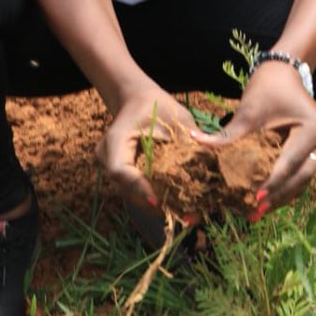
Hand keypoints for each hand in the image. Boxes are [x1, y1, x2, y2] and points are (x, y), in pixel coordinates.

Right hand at [97, 81, 197, 210]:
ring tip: (188, 215)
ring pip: (132, 194)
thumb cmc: (156, 104)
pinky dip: (156, 198)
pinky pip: (136, 191)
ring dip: (158, 205)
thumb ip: (188, 137)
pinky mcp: (121, 175)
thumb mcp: (175, 116)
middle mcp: (107, 156)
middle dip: (155, 203)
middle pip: (127, 189)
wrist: (138, 100)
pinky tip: (179, 205)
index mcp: (116, 139)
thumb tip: (208, 158)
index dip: (139, 188)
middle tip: (186, 215)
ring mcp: (111, 167)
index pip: (120, 170)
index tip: (159, 201)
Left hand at [192, 61, 315, 214]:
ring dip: (281, 195)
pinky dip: (284, 185)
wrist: (282, 73)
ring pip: (303, 179)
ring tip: (258, 211)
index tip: (254, 199)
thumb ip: (228, 134)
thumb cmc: (266, 88)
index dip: (271, 182)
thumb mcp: (249, 112)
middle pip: (300, 176)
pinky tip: (267, 198)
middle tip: (255, 212)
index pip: (289, 162)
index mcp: (313, 128)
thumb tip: (196, 141)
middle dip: (277, 195)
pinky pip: (301, 173)